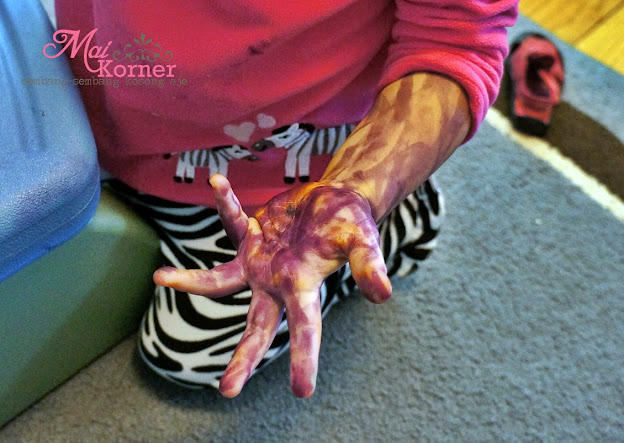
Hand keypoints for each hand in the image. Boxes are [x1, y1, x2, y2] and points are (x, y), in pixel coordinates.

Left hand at [153, 174, 391, 397]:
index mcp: (305, 288)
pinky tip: (216, 182)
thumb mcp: (364, 241)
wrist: (336, 200)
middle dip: (243, 358)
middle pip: (256, 327)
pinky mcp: (250, 235)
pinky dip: (226, 203)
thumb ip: (369, 266)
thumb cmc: (353, 224)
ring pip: (220, 281)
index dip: (304, 358)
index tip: (302, 392)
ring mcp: (258, 261)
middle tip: (227, 391)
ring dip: (192, 281)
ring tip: (161, 279)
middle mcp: (277, 283)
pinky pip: (232, 222)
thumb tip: (384, 294)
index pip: (306, 328)